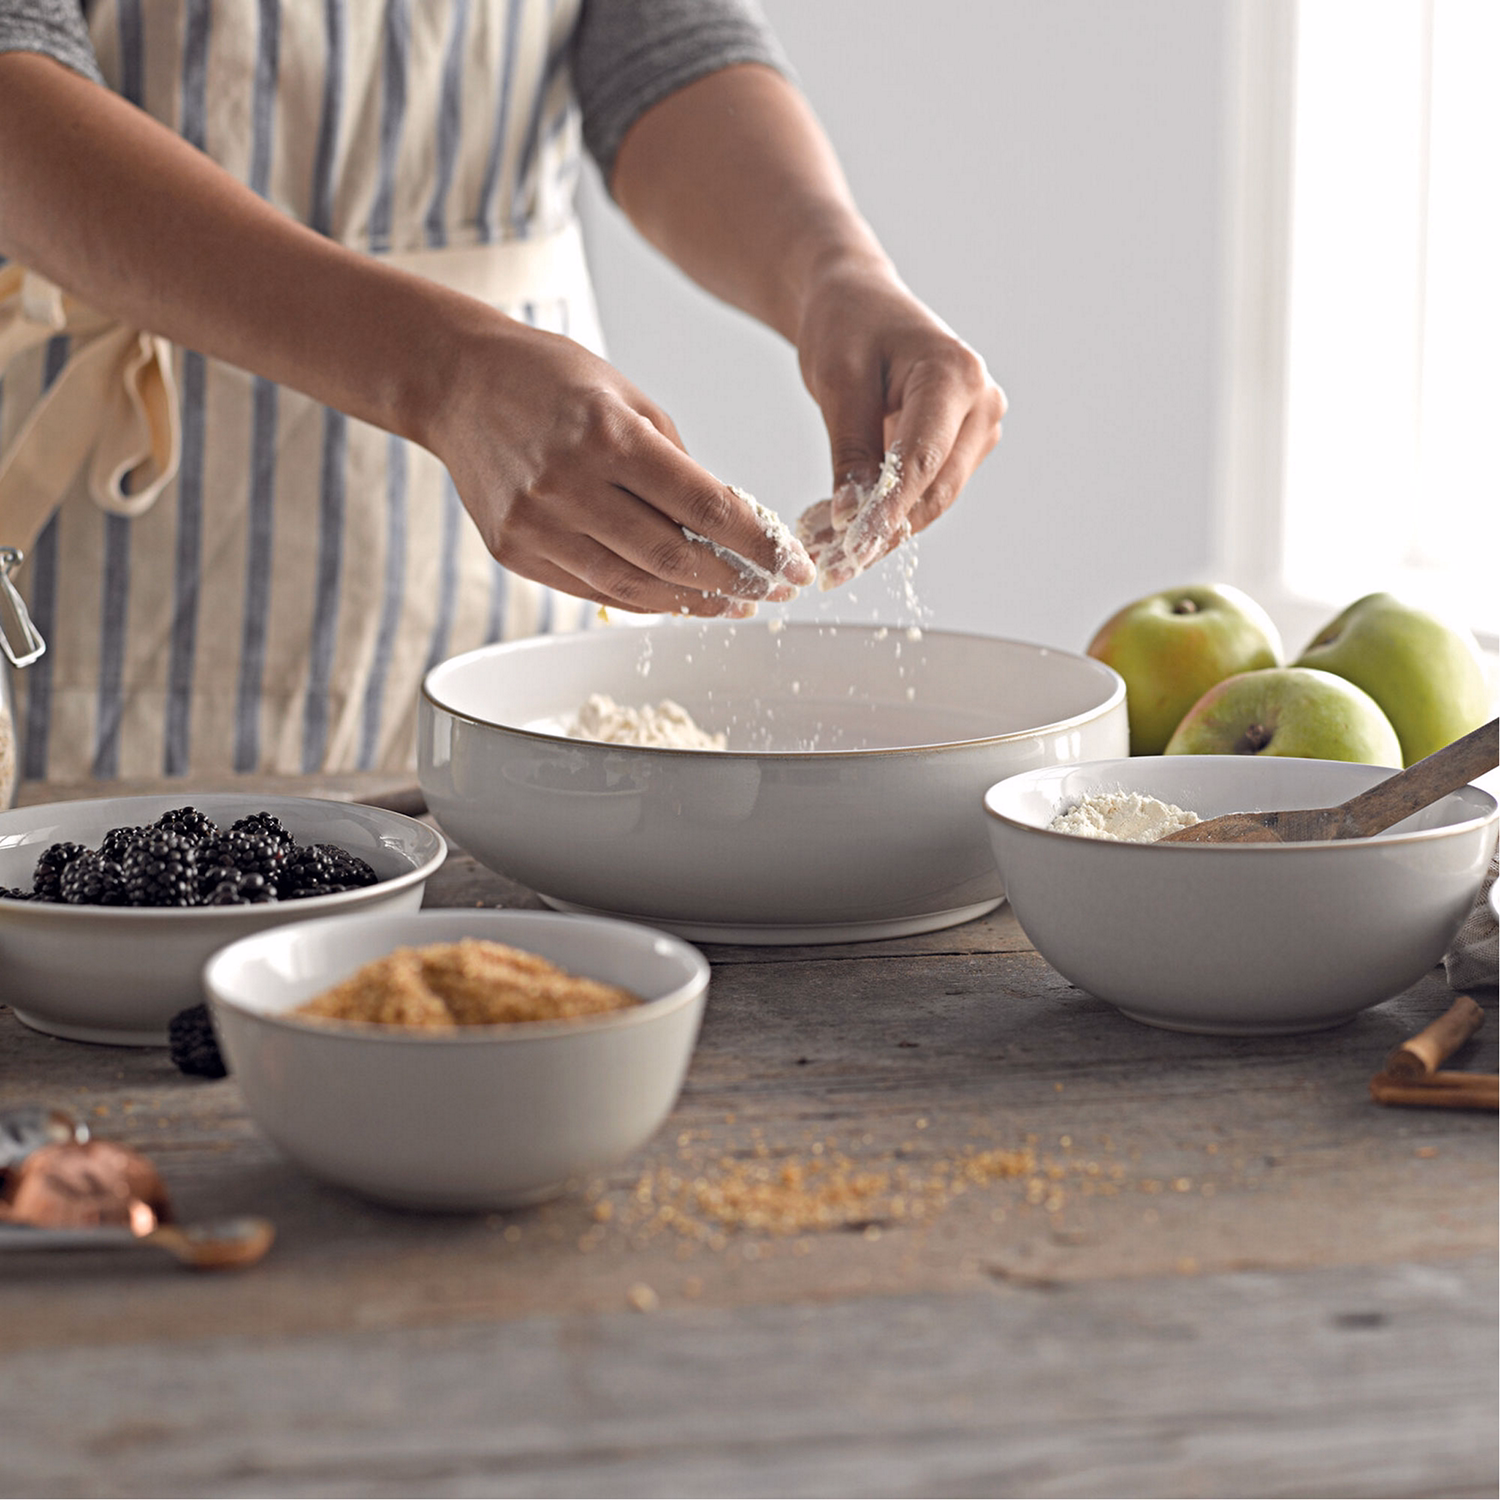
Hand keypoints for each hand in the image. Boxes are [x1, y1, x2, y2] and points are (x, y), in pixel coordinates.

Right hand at [423, 313, 813, 615]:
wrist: (454, 382)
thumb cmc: (549, 378)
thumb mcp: (627, 396)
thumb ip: (677, 461)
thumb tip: (726, 523)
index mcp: (609, 435)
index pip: (703, 507)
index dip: (758, 545)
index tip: (794, 567)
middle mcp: (570, 484)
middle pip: (673, 557)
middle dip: (734, 583)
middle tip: (771, 594)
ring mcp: (537, 524)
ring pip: (633, 586)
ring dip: (692, 603)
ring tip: (732, 605)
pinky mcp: (514, 550)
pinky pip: (592, 590)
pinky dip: (640, 600)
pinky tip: (676, 601)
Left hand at [793, 254, 1004, 586]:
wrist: (858, 301)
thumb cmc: (846, 326)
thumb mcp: (838, 382)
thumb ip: (850, 450)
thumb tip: (850, 518)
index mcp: (956, 375)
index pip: (923, 460)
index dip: (889, 512)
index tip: (854, 551)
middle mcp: (982, 402)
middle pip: (934, 490)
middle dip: (883, 534)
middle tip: (831, 570)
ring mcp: (979, 426)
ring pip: (932, 499)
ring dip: (882, 531)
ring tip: (826, 555)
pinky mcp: (963, 445)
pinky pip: (925, 490)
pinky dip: (885, 514)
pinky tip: (840, 533)